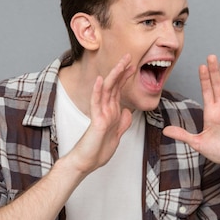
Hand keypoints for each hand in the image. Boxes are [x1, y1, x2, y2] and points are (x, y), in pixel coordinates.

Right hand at [67, 54, 135, 173]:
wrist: (86, 163)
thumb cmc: (97, 151)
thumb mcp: (116, 136)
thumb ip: (122, 123)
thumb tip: (128, 112)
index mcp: (111, 112)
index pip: (119, 91)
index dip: (125, 78)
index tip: (133, 66)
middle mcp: (106, 110)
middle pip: (114, 86)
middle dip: (122, 71)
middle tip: (129, 56)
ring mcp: (100, 114)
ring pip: (107, 90)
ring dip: (114, 75)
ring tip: (121, 62)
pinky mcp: (96, 121)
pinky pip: (97, 103)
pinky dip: (99, 91)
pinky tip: (101, 80)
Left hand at [163, 54, 219, 166]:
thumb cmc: (218, 152)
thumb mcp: (197, 143)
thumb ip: (182, 135)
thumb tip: (164, 131)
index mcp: (211, 112)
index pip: (206, 91)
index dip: (204, 79)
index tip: (201, 66)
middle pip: (217, 86)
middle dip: (213, 72)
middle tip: (210, 57)